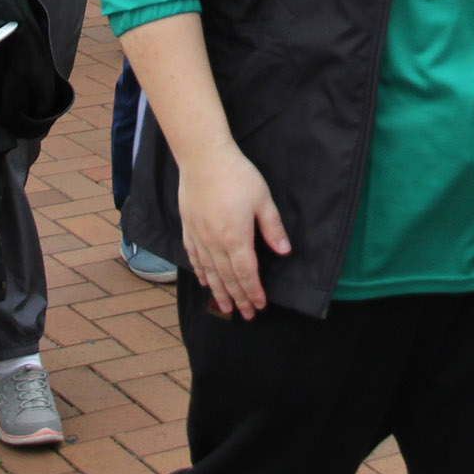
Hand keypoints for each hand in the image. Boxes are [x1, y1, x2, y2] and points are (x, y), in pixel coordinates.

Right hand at [178, 143, 289, 319]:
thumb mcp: (263, 199)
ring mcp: (199, 237)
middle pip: (228, 278)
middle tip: (245, 315)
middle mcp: (215, 243)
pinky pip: (194, 257)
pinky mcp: (189, 228)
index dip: (253, 292)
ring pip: (210, 272)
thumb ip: (273, 228)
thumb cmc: (237, 176)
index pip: (247, 274)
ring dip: (219, 292)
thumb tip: (284, 251)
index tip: (260, 305)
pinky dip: (200, 272)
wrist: (203, 158)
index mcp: (236, 238)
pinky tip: (204, 281)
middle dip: (238, 298)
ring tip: (224, 307)